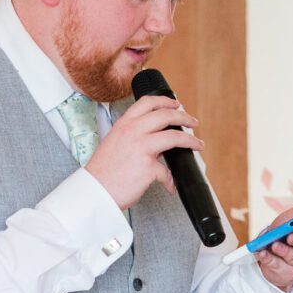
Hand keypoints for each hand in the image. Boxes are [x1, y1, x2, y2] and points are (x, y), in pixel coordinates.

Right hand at [83, 95, 201, 209]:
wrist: (94, 191)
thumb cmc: (102, 173)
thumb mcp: (114, 144)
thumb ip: (132, 137)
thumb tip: (154, 142)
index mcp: (124, 124)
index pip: (147, 103)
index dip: (165, 101)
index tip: (175, 104)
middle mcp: (133, 131)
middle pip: (166, 115)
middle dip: (184, 117)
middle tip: (193, 122)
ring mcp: (141, 147)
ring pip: (174, 137)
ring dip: (190, 141)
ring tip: (198, 145)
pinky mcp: (148, 165)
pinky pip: (167, 172)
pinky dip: (172, 181)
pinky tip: (172, 186)